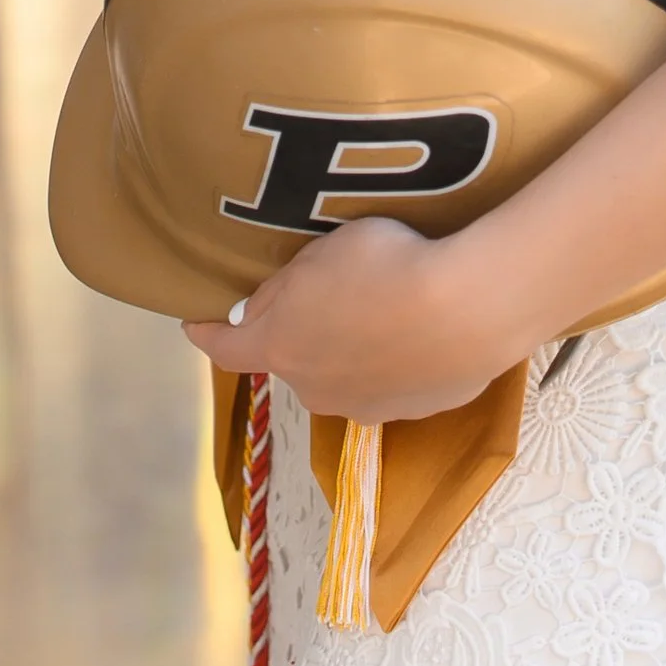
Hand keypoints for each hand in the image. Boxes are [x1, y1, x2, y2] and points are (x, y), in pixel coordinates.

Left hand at [185, 220, 515, 422]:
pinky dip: (396, 358)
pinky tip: (423, 327)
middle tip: (329, 293)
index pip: (226, 347)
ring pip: (343, 373)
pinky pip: (392, 379)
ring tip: (387, 308)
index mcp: (279, 347)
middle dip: (300, 333)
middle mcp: (313, 388)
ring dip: (352, 348)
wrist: (469, 309)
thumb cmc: (387, 266)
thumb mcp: (323, 254)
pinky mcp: (412, 411)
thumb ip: (286, 286)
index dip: (207, 334)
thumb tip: (261, 310)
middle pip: (292, 359)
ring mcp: (365, 407)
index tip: (195, 324)